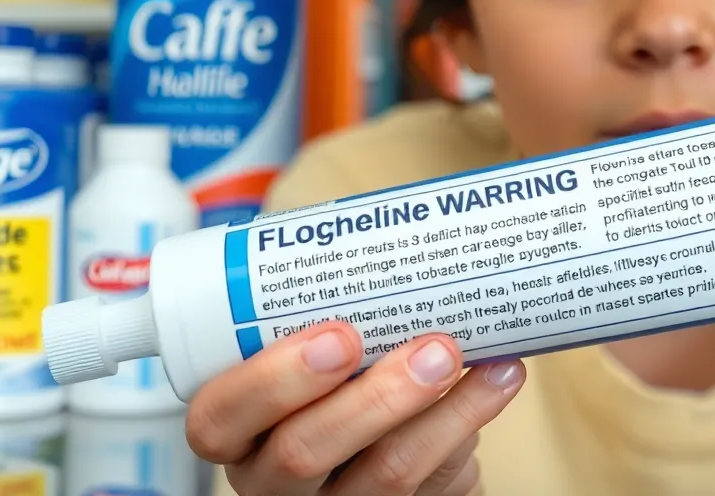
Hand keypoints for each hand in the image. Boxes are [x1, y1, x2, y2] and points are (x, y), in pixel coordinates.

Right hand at [186, 321, 525, 494]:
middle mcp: (270, 479)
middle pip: (304, 453)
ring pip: (386, 477)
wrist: (374, 450)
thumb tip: (397, 243)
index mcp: (234, 428)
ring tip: (493, 367)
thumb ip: (325, 315)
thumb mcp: (304, 349)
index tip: (339, 334)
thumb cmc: (332, 375)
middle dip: (377, 398)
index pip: (218, 416)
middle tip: (435, 349)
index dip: (273, 380)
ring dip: (449, 415)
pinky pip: (434, 488)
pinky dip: (469, 433)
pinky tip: (495, 388)